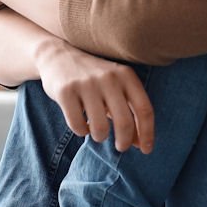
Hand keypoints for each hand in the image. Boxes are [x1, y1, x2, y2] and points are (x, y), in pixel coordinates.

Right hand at [35, 39, 154, 153]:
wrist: (58, 56)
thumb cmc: (94, 79)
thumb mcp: (116, 88)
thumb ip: (129, 112)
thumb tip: (140, 144)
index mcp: (126, 75)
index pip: (144, 109)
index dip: (147, 133)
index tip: (146, 150)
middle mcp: (108, 77)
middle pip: (124, 122)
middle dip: (124, 142)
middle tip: (121, 147)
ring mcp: (86, 84)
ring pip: (100, 128)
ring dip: (100, 137)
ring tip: (97, 133)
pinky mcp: (65, 91)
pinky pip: (78, 125)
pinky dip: (81, 131)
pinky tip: (82, 124)